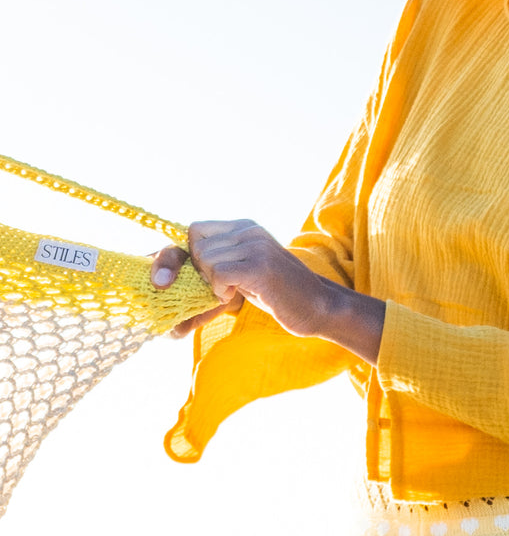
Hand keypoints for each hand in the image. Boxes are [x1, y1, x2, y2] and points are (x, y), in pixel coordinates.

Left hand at [150, 221, 385, 360]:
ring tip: (233, 292)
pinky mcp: (261, 265)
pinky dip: (221, 289)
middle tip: (218, 289)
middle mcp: (248, 229)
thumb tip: (162, 292)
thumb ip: (209, 274)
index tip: (168, 279)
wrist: (318, 307)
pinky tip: (236, 295)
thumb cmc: (276, 296)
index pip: (193, 230)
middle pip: (195, 245)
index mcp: (242, 227)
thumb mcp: (240, 277)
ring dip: (211, 283)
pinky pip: (220, 273)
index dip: (177, 255)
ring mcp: (256, 244)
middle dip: (196, 273)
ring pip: (205, 259)